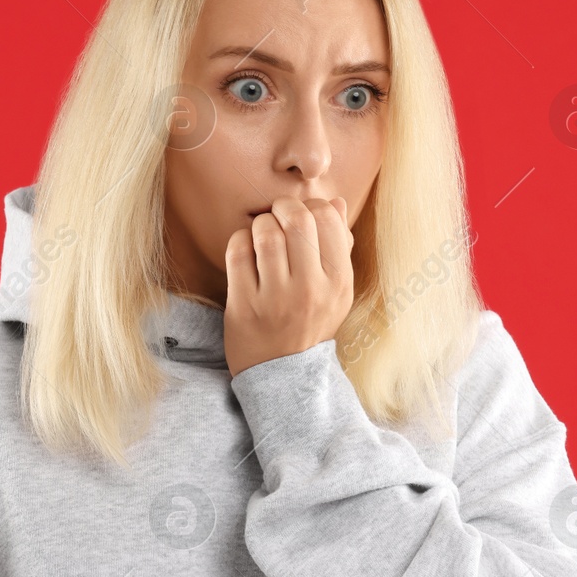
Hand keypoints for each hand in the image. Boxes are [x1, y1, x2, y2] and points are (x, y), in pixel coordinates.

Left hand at [224, 195, 353, 377]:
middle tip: (277, 213)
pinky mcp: (244, 305)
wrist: (283, 374)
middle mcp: (311, 290)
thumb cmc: (310, 322)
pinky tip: (245, 248)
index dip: (312, 205)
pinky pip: (237, 253)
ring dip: (260, 223)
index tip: (303, 213)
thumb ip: (339, 246)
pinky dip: (239, 240)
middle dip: (283, 207)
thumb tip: (336, 202)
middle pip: (297, 221)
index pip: (328, 219)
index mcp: (339, 282)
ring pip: (265, 233)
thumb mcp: (337, 290)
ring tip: (262, 233)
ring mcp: (276, 299)